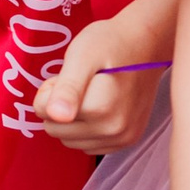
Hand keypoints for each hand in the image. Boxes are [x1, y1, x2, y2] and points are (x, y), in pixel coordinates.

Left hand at [32, 17, 164, 153]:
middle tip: (77, 82)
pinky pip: (89, 145)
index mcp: (100, 110)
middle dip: (57, 105)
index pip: (44, 113)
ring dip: (71, 118)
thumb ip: (67, 88)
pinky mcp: (128, 140)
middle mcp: (114, 130)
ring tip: (89, 91)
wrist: (145, 44)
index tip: (66, 76)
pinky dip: (86, 128)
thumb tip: (57, 116)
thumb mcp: (81, 57)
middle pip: (56, 129)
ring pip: (70, 140)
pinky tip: (99, 104)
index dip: (49, 90)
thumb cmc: (110, 44)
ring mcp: (123, 138)